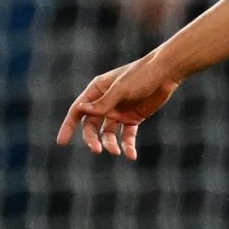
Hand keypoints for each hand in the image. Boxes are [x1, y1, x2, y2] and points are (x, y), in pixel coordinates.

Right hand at [56, 55, 179, 158]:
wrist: (166, 73)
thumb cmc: (141, 75)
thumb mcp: (121, 89)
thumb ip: (103, 103)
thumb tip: (81, 111)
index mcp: (97, 90)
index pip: (78, 110)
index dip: (68, 126)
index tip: (61, 142)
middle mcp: (105, 102)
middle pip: (91, 125)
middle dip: (92, 139)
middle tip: (96, 150)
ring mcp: (119, 111)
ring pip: (108, 133)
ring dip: (109, 144)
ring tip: (116, 152)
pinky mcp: (133, 118)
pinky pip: (127, 136)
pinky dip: (127, 146)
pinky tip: (130, 155)